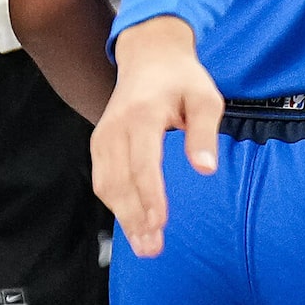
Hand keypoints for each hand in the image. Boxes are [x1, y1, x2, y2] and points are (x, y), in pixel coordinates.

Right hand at [92, 17, 222, 256]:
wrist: (149, 55)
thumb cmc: (182, 79)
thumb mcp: (206, 97)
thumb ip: (204, 132)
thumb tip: (205, 169)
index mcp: (142, 114)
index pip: (143, 163)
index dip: (150, 196)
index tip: (160, 223)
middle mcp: (116, 127)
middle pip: (119, 181)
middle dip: (134, 218)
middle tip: (153, 249)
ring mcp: (103, 135)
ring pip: (106, 184)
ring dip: (123, 218)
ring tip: (144, 246)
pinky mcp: (99, 143)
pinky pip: (102, 179)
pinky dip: (115, 205)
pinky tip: (132, 225)